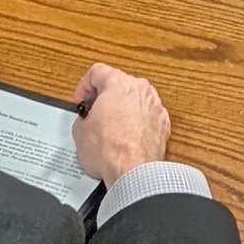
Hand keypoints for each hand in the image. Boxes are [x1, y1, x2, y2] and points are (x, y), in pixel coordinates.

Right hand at [71, 63, 170, 184]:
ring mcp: (154, 105)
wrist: (133, 171)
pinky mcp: (163, 123)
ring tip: (110, 130)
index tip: (81, 99)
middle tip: (93, 114)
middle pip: (118, 84)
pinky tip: (126, 139)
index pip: (97, 72)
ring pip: (134, 100)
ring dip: (122, 110)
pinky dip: (137, 124)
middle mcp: (140, 89)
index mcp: (118, 83)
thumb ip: (83, 117)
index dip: (84, 86)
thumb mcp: (80, 131)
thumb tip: (87, 122)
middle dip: (104, 98)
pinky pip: (146, 117)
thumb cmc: (110, 150)